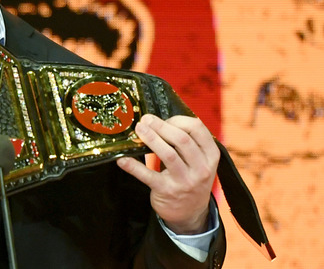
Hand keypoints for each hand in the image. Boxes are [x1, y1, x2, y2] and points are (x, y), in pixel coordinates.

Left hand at [116, 114, 218, 234]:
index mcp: (210, 155)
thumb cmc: (190, 178)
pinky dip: (133, 166)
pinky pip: (148, 175)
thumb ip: (185, 143)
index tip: (164, 118)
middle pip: (182, 139)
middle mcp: (201, 168)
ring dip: (150, 138)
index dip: (178, 120)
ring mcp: (185, 181)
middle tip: (146, 120)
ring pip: (168, 154)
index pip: (197, 128)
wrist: (190, 213)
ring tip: (139, 129)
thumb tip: (157, 121)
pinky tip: (121, 159)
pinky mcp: (167, 191)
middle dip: (161, 126)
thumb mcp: (198, 161)